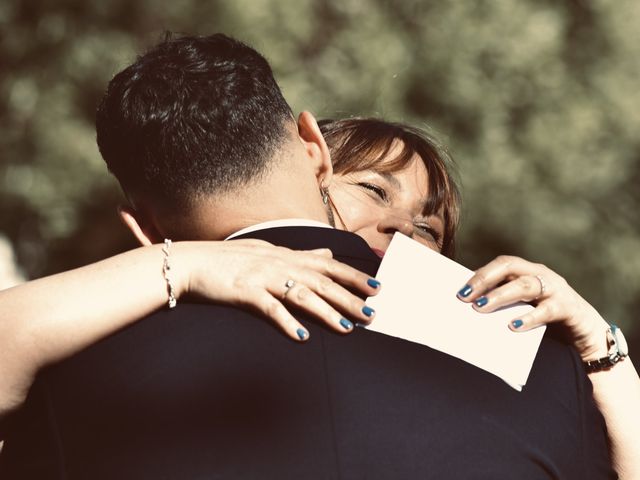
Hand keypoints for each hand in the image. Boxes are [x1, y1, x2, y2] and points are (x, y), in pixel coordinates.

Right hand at [174, 239, 379, 341]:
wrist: (191, 263)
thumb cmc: (228, 259)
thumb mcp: (268, 251)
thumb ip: (299, 254)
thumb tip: (326, 252)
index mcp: (286, 256)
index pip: (327, 265)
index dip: (353, 276)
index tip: (376, 287)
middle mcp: (279, 264)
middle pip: (321, 282)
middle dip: (349, 298)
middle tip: (372, 314)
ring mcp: (262, 277)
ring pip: (301, 295)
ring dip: (325, 313)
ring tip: (346, 328)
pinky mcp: (244, 293)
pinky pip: (269, 308)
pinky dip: (286, 322)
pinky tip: (301, 337)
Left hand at [456, 255, 609, 360]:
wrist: (587, 332)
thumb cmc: (547, 317)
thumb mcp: (524, 305)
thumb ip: (505, 302)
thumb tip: (470, 307)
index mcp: (528, 271)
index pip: (501, 264)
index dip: (480, 275)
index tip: (460, 292)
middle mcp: (541, 274)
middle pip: (510, 267)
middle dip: (485, 280)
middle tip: (466, 297)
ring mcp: (555, 289)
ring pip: (525, 286)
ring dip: (500, 296)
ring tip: (480, 308)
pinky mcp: (568, 307)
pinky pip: (546, 310)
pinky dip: (528, 318)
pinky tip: (512, 326)